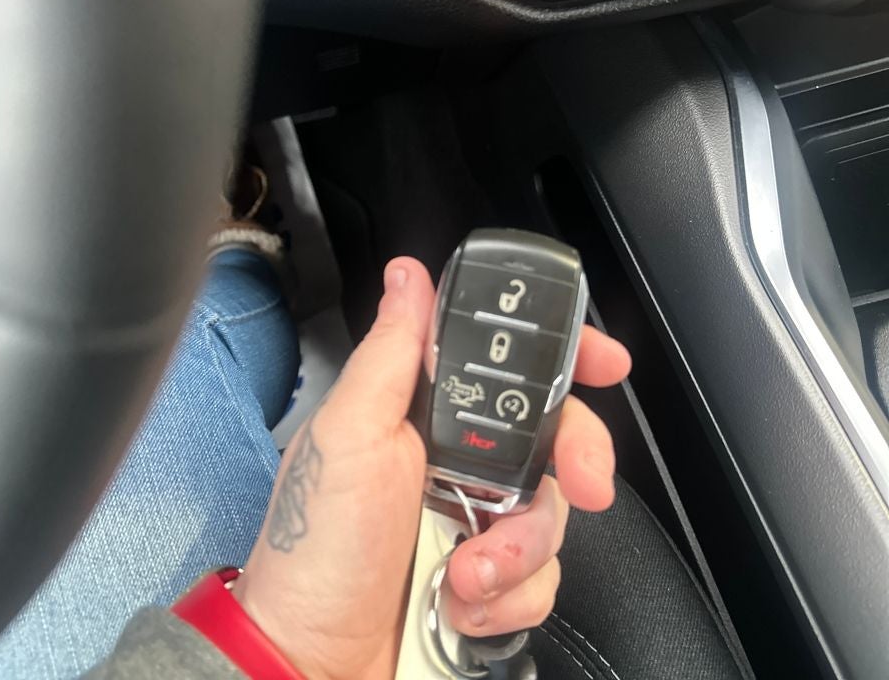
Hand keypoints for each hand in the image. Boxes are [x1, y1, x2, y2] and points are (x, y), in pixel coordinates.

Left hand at [231, 257, 630, 679]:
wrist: (314, 659)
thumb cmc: (316, 547)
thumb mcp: (349, 436)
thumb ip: (391, 355)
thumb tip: (409, 277)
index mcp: (424, 417)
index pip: (504, 368)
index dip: (561, 357)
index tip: (604, 362)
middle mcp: (457, 463)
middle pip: (553, 437)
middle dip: (574, 460)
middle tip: (582, 482)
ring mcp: (478, 523)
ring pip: (554, 514)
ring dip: (518, 551)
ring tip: (464, 574)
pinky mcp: (492, 581)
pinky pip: (543, 578)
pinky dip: (510, 599)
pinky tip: (462, 607)